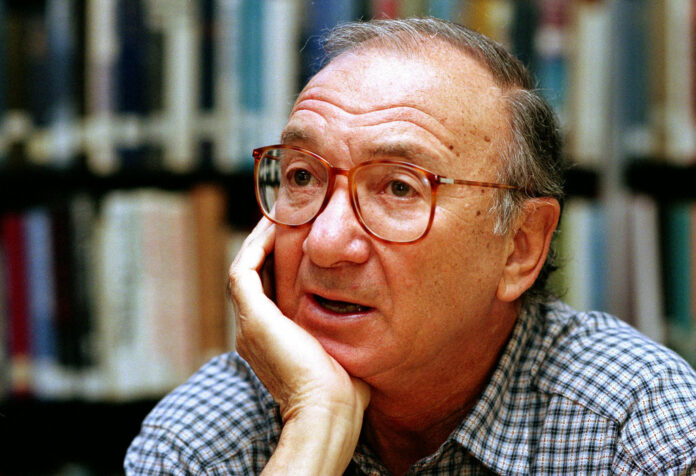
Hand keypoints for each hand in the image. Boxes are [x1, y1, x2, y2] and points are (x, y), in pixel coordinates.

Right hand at [228, 218, 370, 474]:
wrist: (329, 410)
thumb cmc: (344, 390)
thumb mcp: (342, 351)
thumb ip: (344, 331)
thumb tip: (370, 315)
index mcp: (271, 340)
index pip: (268, 291)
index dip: (278, 263)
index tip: (298, 238)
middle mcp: (254, 331)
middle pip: (254, 276)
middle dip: (268, 246)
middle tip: (286, 217)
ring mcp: (250, 324)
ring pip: (244, 269)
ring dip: (259, 240)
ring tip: (279, 214)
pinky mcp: (253, 317)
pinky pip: (243, 270)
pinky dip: (255, 246)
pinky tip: (274, 227)